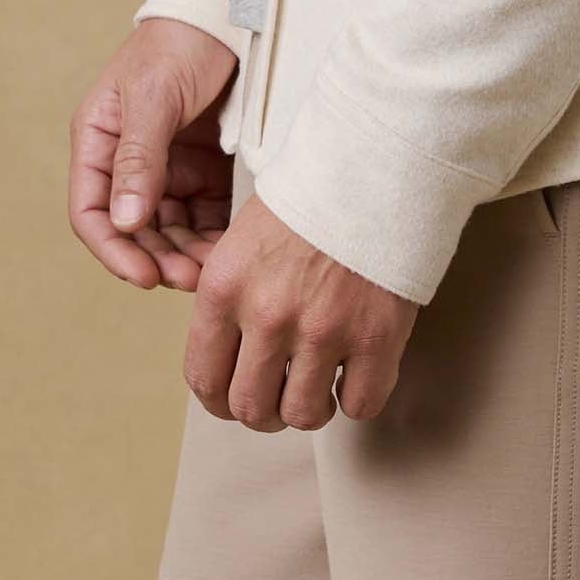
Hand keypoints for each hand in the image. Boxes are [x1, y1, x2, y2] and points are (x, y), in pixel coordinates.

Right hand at [69, 17, 239, 291]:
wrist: (231, 12)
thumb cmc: (181, 43)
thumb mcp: (154, 97)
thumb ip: (138, 158)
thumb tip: (123, 221)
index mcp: (100, 142)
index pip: (92, 211)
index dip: (113, 250)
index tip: (144, 276)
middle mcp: (129, 161)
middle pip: (134, 228)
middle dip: (158, 257)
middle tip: (191, 279)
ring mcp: (168, 167)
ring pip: (170, 228)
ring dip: (187, 253)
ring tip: (215, 270)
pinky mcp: (205, 168)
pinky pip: (204, 214)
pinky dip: (214, 235)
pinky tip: (232, 248)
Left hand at [186, 194, 421, 431]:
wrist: (375, 166)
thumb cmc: (309, 197)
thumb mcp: (242, 240)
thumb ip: (230, 301)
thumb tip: (228, 358)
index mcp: (224, 287)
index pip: (203, 378)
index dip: (219, 400)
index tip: (234, 398)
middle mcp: (267, 314)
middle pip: (250, 408)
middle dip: (264, 412)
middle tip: (280, 396)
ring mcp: (323, 328)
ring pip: (303, 414)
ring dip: (310, 408)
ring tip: (320, 386)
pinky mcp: (376, 336)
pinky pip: (360, 403)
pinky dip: (357, 397)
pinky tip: (357, 373)